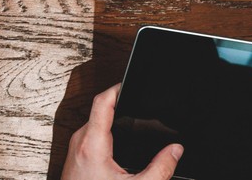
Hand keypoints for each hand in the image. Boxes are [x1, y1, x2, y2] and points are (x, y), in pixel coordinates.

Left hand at [62, 85, 181, 179]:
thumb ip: (160, 168)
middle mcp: (80, 141)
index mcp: (92, 143)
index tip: (132, 83)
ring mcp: (75, 148)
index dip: (118, 88)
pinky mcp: (76, 157)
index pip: (103, 102)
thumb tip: (176, 150)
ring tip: (134, 121)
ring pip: (96, 125)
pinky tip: (120, 143)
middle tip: (141, 105)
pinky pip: (92, 136)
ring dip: (114, 122)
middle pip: (100, 111)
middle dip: (121, 107)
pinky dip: (107, 134)